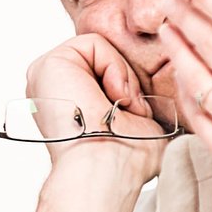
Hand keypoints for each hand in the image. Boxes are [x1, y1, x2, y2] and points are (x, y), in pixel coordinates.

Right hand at [17, 34, 167, 211]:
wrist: (108, 169)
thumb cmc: (125, 160)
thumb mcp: (140, 122)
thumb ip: (140, 99)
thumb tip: (164, 96)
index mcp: (67, 103)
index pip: (106, 72)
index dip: (128, 88)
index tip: (134, 116)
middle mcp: (54, 89)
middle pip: (104, 59)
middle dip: (126, 81)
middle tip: (130, 111)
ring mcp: (47, 75)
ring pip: (101, 49)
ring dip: (123, 77)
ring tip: (121, 107)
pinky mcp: (49, 63)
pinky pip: (94, 43)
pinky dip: (114, 67)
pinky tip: (112, 95)